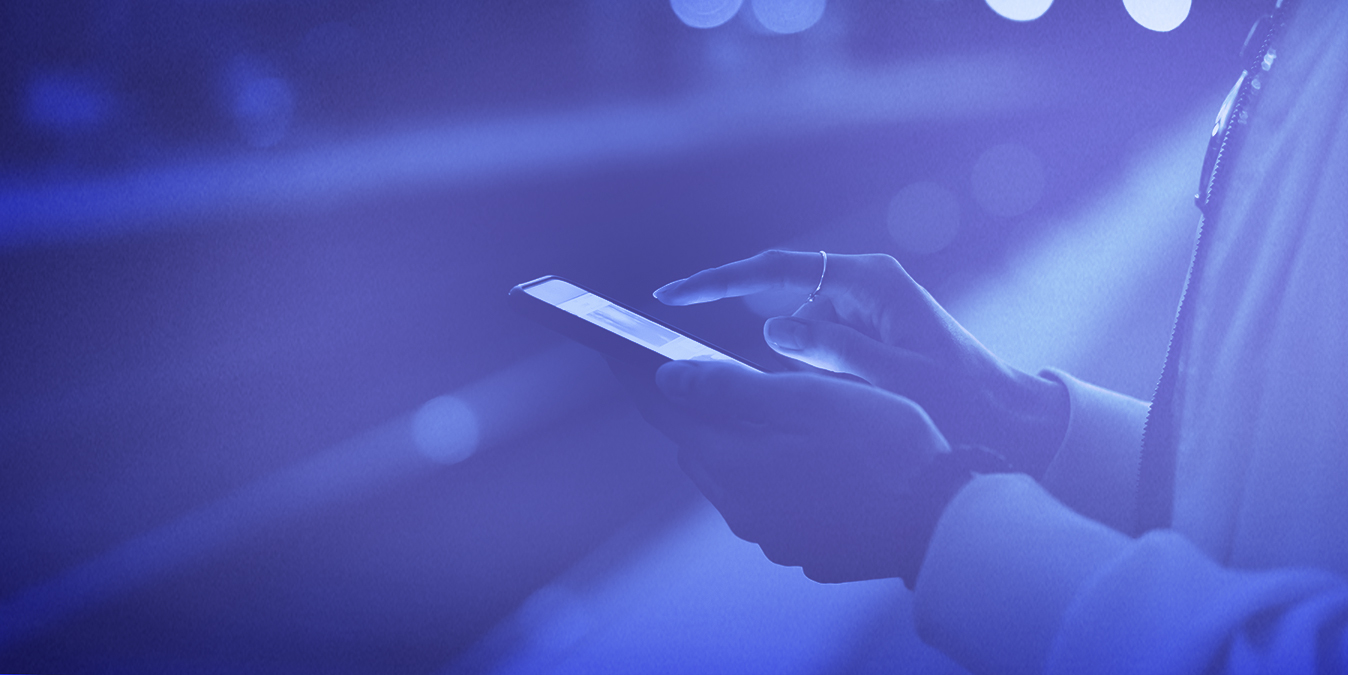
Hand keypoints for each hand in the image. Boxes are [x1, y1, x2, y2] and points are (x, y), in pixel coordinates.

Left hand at [638, 358, 954, 583]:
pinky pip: (764, 502)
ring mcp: (770, 533)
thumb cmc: (882, 446)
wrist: (940, 518)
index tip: (618, 352)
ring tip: (751, 410)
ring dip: (731, 444)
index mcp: (734, 462)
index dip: (639, 377)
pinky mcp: (800, 547)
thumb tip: (666, 378)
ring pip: (729, 476)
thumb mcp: (807, 398)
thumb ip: (730, 388)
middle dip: (691, 409)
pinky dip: (766, 475)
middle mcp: (741, 506)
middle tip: (692, 371)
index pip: (667, 412)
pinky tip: (796, 456)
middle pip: (696, 445)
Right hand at [654, 250, 1066, 476]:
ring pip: (795, 321)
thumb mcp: (897, 380)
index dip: (721, 281)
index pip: (778, 269)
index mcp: (872, 282)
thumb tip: (770, 327)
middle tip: (681, 319)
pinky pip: (812, 341)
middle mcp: (862, 285)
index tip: (675, 294)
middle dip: (737, 308)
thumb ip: (835, 351)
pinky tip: (808, 389)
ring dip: (784, 352)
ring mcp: (861, 306)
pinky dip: (799, 363)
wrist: (1005, 417)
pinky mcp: (861, 331)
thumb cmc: (961, 400)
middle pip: (779, 287)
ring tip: (810, 379)